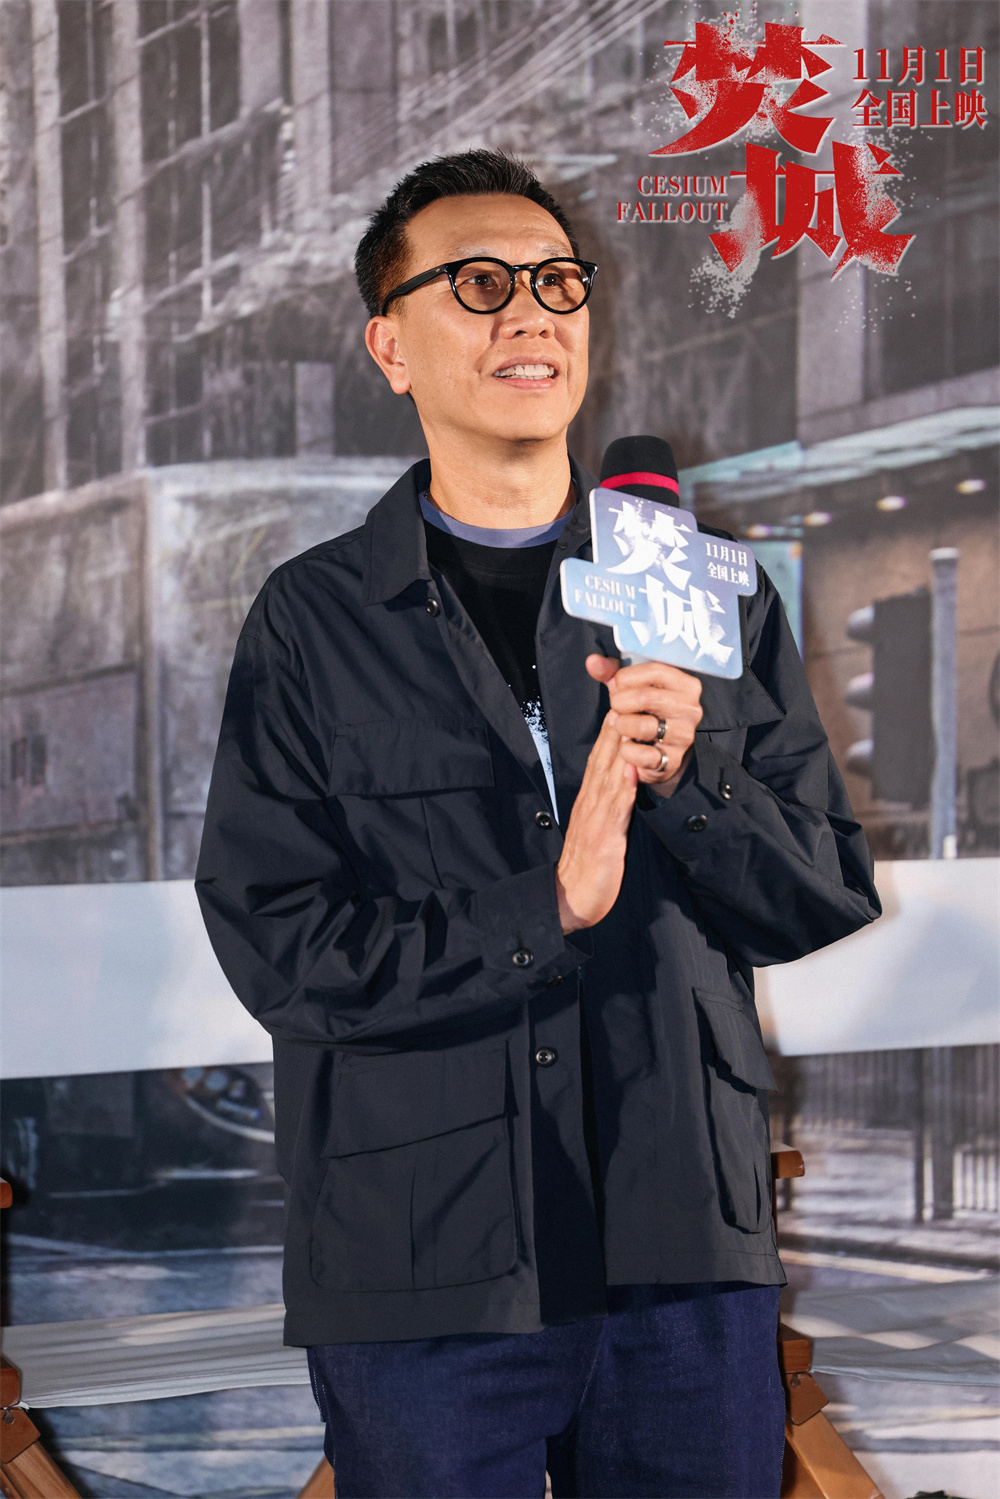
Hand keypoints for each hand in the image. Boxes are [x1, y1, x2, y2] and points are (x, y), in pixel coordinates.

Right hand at [555, 711, 636, 932]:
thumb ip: (609, 797)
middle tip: (622, 692)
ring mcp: (595, 819)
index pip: (601, 754)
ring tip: (626, 720)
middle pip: (602, 756)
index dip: (611, 726)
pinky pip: (615, 812)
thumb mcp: (599, 823)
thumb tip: (622, 770)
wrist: (571, 897)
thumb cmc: (588, 862)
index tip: (620, 697)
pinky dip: (622, 791)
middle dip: (614, 725)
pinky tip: (630, 772)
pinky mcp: (604, 839)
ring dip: (617, 749)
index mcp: (590, 796)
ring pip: (607, 776)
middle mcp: (590, 801)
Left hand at [586, 655, 702, 794]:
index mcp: (686, 685)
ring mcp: (684, 735)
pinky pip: (641, 754)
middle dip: (620, 702)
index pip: (655, 670)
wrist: (660, 750)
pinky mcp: (673, 759)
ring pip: (642, 726)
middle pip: (647, 697)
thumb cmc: (645, 711)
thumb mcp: (632, 687)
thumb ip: (612, 672)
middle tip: (616, 708)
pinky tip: (629, 746)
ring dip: (622, 726)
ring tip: (622, 727)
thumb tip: (592, 661)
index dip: (627, 677)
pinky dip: (627, 750)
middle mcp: (691, 709)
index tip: (617, 686)